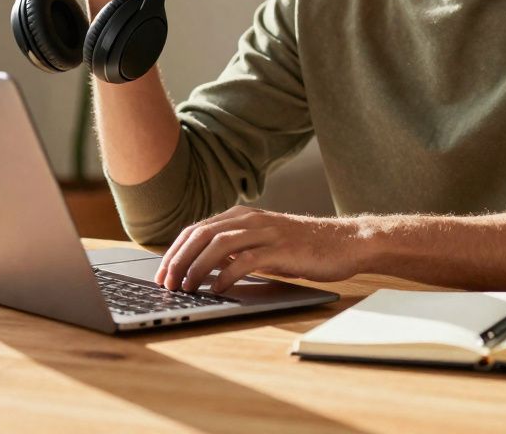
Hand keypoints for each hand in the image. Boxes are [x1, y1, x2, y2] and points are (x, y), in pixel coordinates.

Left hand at [154, 206, 364, 293]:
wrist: (343, 242)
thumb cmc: (302, 247)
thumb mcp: (263, 243)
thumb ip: (235, 249)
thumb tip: (203, 267)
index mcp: (242, 216)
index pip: (196, 229)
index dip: (174, 251)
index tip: (162, 273)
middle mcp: (250, 219)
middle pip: (201, 235)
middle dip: (178, 260)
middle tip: (167, 283)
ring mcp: (266, 232)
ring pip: (219, 244)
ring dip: (197, 267)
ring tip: (187, 287)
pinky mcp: (281, 249)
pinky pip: (246, 260)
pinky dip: (227, 275)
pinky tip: (218, 289)